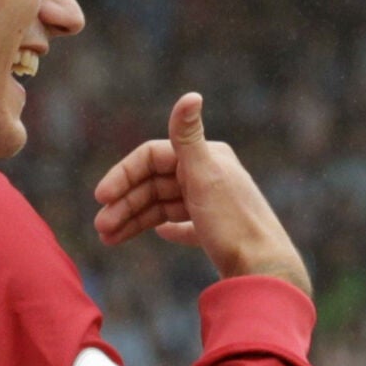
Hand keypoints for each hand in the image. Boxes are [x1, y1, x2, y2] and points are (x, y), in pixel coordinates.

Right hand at [93, 93, 312, 296]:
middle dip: (124, 203)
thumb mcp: (206, 176)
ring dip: (134, 219)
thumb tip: (191, 95)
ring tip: (109, 239)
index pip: (152, 157)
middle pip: (154, 183)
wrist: (265, 271)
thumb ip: (189, 137)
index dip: (124, 174)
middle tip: (100, 228)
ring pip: (163, 205)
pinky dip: (168, 227)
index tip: (101, 197)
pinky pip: (184, 223)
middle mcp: (210, 175)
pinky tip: (159, 233)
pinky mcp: (217, 231)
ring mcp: (213, 203)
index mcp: (207, 157)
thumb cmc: (233, 222)